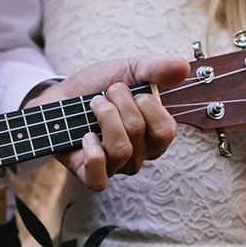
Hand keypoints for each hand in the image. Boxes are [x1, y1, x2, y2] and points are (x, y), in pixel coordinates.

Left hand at [32, 55, 190, 191]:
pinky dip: (93, 154)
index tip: (133, 90)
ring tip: (94, 105)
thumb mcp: (130, 70)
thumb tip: (184, 67)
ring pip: (121, 150)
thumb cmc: (98, 86)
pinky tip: (86, 136)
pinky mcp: (89, 175)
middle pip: (139, 132)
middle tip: (107, 94)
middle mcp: (138, 155)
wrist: (61, 94)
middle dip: (120, 102)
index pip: (166, 131)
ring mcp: (115, 167)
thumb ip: (156, 70)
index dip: (148, 105)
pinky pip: (100, 179)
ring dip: (104, 118)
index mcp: (153, 135)